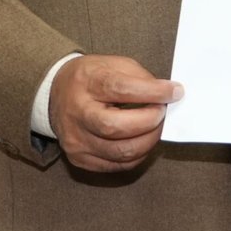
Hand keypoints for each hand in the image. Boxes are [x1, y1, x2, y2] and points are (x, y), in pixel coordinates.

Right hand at [48, 55, 182, 172]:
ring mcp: (76, 140)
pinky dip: (137, 155)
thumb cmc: (92, 78)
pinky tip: (142, 140)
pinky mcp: (79, 158)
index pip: (121, 89)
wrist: (55, 95)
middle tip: (163, 112)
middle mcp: (77, 114)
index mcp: (86, 83)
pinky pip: (116, 165)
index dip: (152, 92)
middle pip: (116, 127)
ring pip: (119, 152)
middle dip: (150, 122)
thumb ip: (140, 78)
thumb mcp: (114, 64)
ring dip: (148, 141)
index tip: (175, 92)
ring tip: (155, 127)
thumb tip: (168, 95)